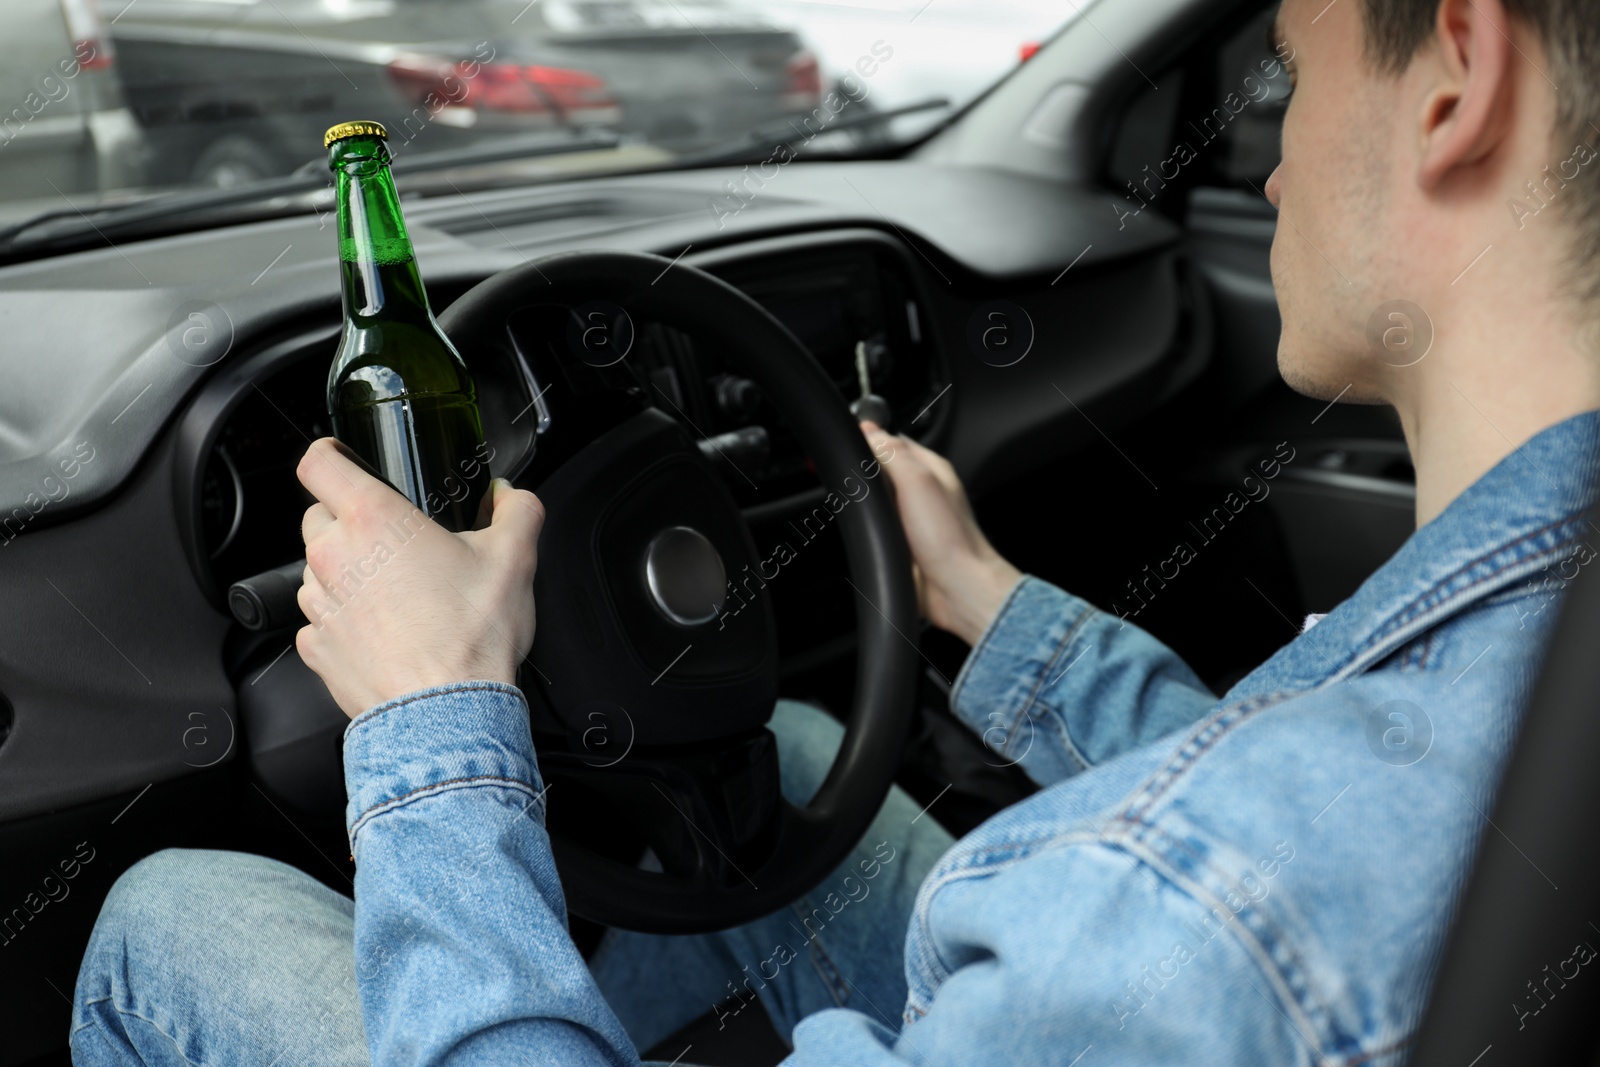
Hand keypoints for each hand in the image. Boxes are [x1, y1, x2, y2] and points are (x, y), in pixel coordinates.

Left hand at [294, 437, 545, 717]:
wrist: (447, 713)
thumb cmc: (470, 638)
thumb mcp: (515, 558)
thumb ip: (518, 510)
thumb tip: (513, 498)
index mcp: (373, 520)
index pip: (319, 464)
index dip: (329, 454)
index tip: (342, 459)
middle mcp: (335, 558)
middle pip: (318, 516)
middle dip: (348, 520)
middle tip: (395, 540)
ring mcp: (319, 606)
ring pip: (318, 570)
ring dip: (347, 573)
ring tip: (397, 594)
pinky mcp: (317, 648)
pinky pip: (321, 620)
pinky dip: (345, 620)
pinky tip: (385, 631)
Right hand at [860, 422, 1021, 645]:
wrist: (957, 588)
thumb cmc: (949, 539)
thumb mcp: (918, 483)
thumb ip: (893, 454)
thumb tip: (870, 432)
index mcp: (931, 469)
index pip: (893, 440)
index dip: (869, 438)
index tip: (847, 441)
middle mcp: (922, 491)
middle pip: (882, 469)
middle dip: (861, 470)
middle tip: (846, 474)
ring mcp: (911, 518)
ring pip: (877, 499)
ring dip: (863, 501)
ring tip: (853, 500)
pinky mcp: (903, 543)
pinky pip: (878, 527)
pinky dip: (868, 526)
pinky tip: (864, 528)